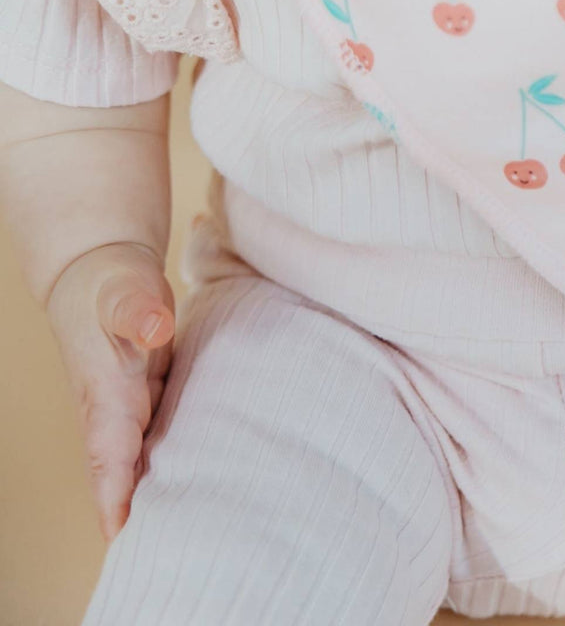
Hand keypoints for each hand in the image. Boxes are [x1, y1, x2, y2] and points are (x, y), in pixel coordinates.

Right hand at [43, 241, 175, 540]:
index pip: (109, 457)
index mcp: (106, 394)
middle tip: (175, 549)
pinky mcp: (152, 397)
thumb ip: (137, 311)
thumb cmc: (110, 283)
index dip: (115, 497)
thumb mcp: (122, 292)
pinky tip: (206, 480)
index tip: (124, 535)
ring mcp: (133, 407)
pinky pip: (164, 438)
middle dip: (141, 513)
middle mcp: (116, 410)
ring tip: (197, 530)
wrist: (103, 270)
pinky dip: (180, 460)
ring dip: (164, 492)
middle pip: (125, 475)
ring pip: (145, 461)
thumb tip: (155, 327)